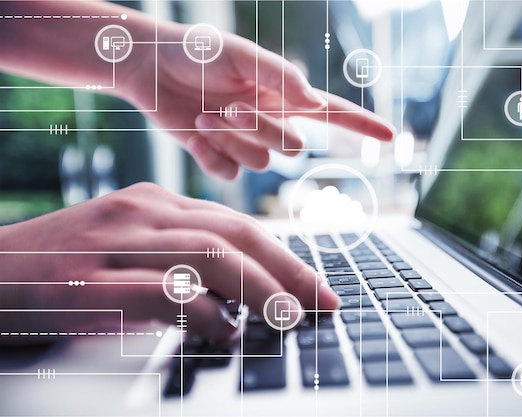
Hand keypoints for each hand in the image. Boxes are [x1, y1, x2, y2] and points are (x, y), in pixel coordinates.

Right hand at [0, 183, 338, 343]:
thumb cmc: (63, 268)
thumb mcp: (127, 248)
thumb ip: (179, 260)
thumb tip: (238, 298)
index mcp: (154, 204)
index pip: (236, 223)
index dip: (284, 255)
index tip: (314, 284)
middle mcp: (141, 213)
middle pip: (236, 234)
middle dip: (289, 269)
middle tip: (324, 301)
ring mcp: (115, 244)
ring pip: (210, 256)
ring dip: (262, 290)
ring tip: (291, 318)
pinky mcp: (90, 283)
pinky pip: (164, 292)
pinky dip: (204, 314)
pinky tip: (225, 333)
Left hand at [120, 23, 393, 178]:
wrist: (147, 67)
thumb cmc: (196, 52)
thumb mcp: (240, 55)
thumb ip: (280, 76)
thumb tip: (316, 101)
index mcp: (283, 95)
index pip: (333, 113)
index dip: (362, 125)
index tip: (390, 135)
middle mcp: (269, 121)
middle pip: (292, 147)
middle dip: (260, 130)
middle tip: (228, 107)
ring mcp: (244, 142)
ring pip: (260, 164)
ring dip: (230, 140)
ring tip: (202, 115)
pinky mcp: (217, 156)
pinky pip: (228, 174)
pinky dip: (209, 155)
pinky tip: (192, 133)